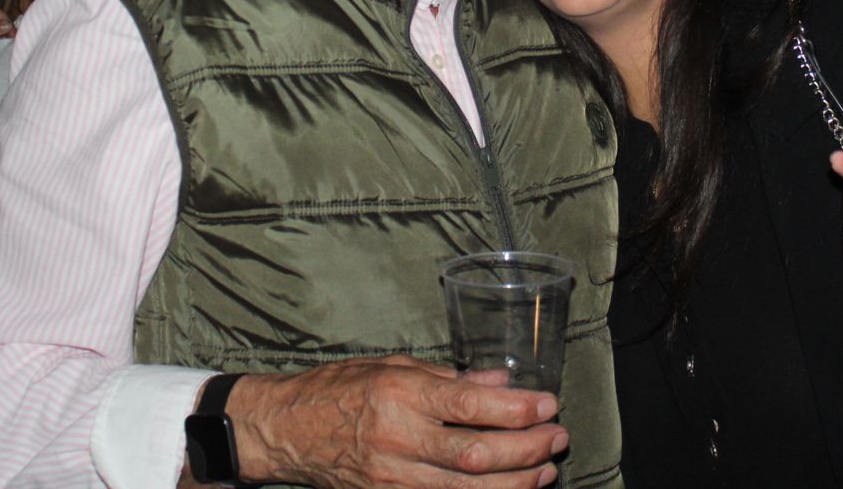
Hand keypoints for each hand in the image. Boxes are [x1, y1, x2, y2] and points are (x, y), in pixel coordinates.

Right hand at [225, 356, 567, 488]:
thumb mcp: (393, 365)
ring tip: (545, 469)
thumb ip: (448, 377)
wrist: (286, 430)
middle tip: (557, 437)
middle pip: (477, 453)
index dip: (517, 408)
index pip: (471, 404)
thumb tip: (500, 380)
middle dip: (527, 449)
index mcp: (400, 393)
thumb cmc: (339, 388)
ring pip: (468, 488)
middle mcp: (398, 437)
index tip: (547, 404)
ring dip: (516, 482)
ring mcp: (393, 476)